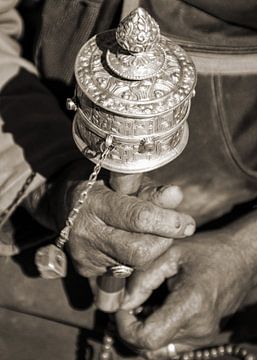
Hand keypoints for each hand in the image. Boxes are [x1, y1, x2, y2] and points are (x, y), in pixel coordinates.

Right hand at [23, 161, 194, 276]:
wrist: (64, 203)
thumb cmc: (100, 186)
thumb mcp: (123, 181)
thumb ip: (150, 192)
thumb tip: (177, 197)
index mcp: (94, 202)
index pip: (137, 219)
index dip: (168, 222)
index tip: (188, 223)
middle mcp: (85, 232)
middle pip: (138, 252)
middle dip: (163, 241)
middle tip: (171, 228)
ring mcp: (83, 255)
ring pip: (134, 265)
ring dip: (153, 250)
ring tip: (151, 232)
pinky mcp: (85, 270)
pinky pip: (123, 271)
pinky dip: (136, 259)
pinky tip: (132, 242)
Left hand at [116, 229, 255, 357]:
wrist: (240, 259)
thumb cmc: (206, 251)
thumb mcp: (170, 254)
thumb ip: (143, 279)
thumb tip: (124, 303)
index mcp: (190, 305)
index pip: (147, 338)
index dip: (126, 327)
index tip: (122, 307)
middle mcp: (198, 329)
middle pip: (150, 347)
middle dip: (131, 328)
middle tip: (130, 303)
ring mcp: (203, 337)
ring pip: (160, 349)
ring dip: (144, 331)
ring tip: (145, 303)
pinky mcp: (205, 337)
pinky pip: (172, 344)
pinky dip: (158, 332)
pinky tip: (158, 309)